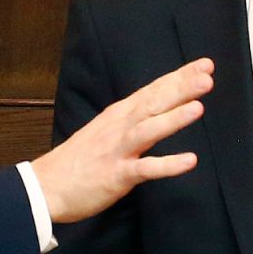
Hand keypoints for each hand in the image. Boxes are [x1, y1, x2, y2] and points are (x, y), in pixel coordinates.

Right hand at [31, 59, 212, 223]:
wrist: (45, 188)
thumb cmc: (79, 160)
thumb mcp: (106, 129)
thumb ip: (132, 118)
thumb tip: (158, 106)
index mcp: (119, 115)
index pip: (153, 90)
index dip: (179, 77)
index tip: (204, 65)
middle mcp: (119, 127)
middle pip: (153, 103)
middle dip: (181, 88)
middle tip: (207, 75)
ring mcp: (117, 150)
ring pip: (148, 130)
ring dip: (173, 119)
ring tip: (199, 107)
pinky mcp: (116, 175)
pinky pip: (145, 169)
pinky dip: (167, 164)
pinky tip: (189, 161)